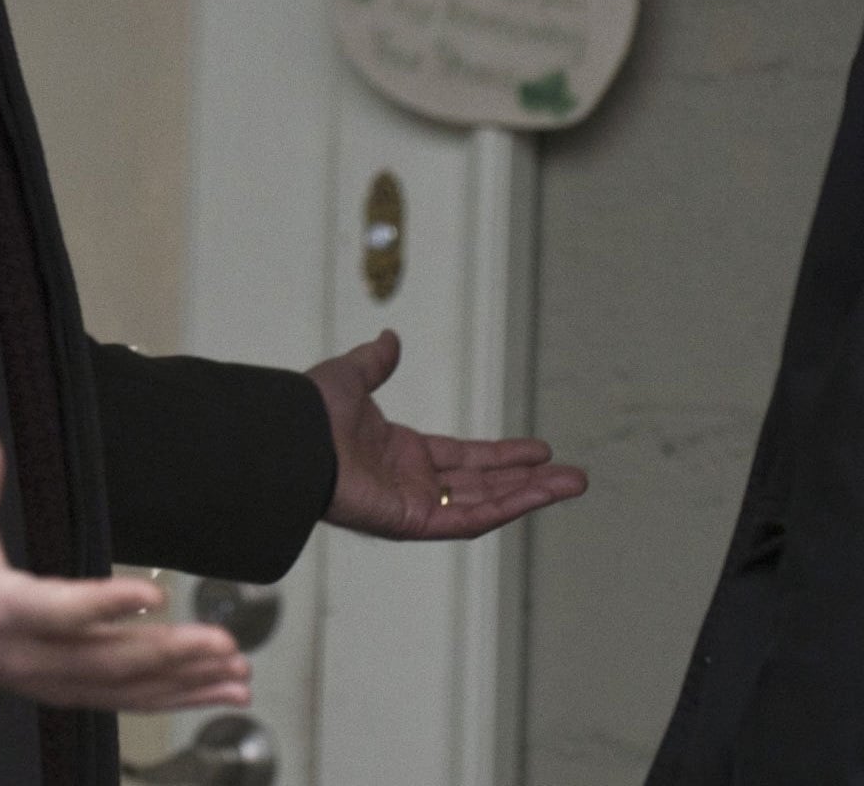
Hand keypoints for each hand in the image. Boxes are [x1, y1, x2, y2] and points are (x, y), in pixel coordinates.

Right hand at [0, 416, 251, 711]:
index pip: (54, 612)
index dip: (101, 606)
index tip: (151, 593)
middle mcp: (29, 658)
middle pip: (102, 661)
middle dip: (165, 653)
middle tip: (221, 640)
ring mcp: (51, 683)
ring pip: (122, 689)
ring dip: (183, 682)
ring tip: (235, 670)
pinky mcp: (69, 693)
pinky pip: (126, 702)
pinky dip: (175, 698)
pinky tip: (218, 691)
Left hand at [309, 328, 587, 538]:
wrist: (290, 442)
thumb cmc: (309, 414)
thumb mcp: (349, 377)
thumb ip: (374, 364)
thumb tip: (389, 340)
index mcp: (400, 454)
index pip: (465, 459)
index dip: (502, 454)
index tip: (540, 449)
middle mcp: (412, 484)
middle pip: (484, 485)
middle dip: (530, 481)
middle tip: (574, 476)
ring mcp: (415, 507)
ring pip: (485, 504)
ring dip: (529, 495)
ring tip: (573, 484)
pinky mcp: (413, 522)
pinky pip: (466, 520)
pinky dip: (503, 507)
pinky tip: (535, 495)